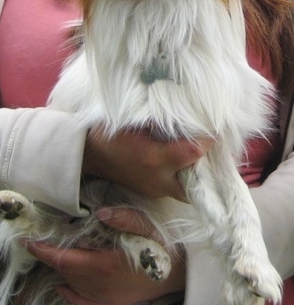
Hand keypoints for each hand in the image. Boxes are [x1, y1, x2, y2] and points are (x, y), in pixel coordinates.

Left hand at [23, 207, 184, 304]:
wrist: (182, 276)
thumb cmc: (164, 248)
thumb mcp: (148, 227)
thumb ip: (124, 218)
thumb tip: (100, 212)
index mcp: (104, 265)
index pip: (63, 259)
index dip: (43, 250)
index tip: (27, 239)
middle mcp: (99, 285)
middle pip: (64, 272)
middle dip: (48, 257)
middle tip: (36, 242)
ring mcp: (105, 296)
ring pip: (72, 285)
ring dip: (58, 270)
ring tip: (49, 254)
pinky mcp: (113, 302)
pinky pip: (84, 302)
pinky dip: (70, 294)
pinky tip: (63, 287)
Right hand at [83, 128, 213, 201]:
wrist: (89, 153)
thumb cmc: (110, 132)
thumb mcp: (135, 120)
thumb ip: (162, 120)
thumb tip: (188, 112)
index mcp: (154, 158)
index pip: (193, 152)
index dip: (208, 140)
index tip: (216, 128)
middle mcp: (158, 179)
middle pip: (197, 181)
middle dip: (208, 167)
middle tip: (216, 150)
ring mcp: (155, 189)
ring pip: (188, 189)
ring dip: (197, 174)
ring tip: (206, 156)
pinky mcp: (152, 192)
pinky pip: (176, 188)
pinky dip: (185, 177)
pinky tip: (188, 163)